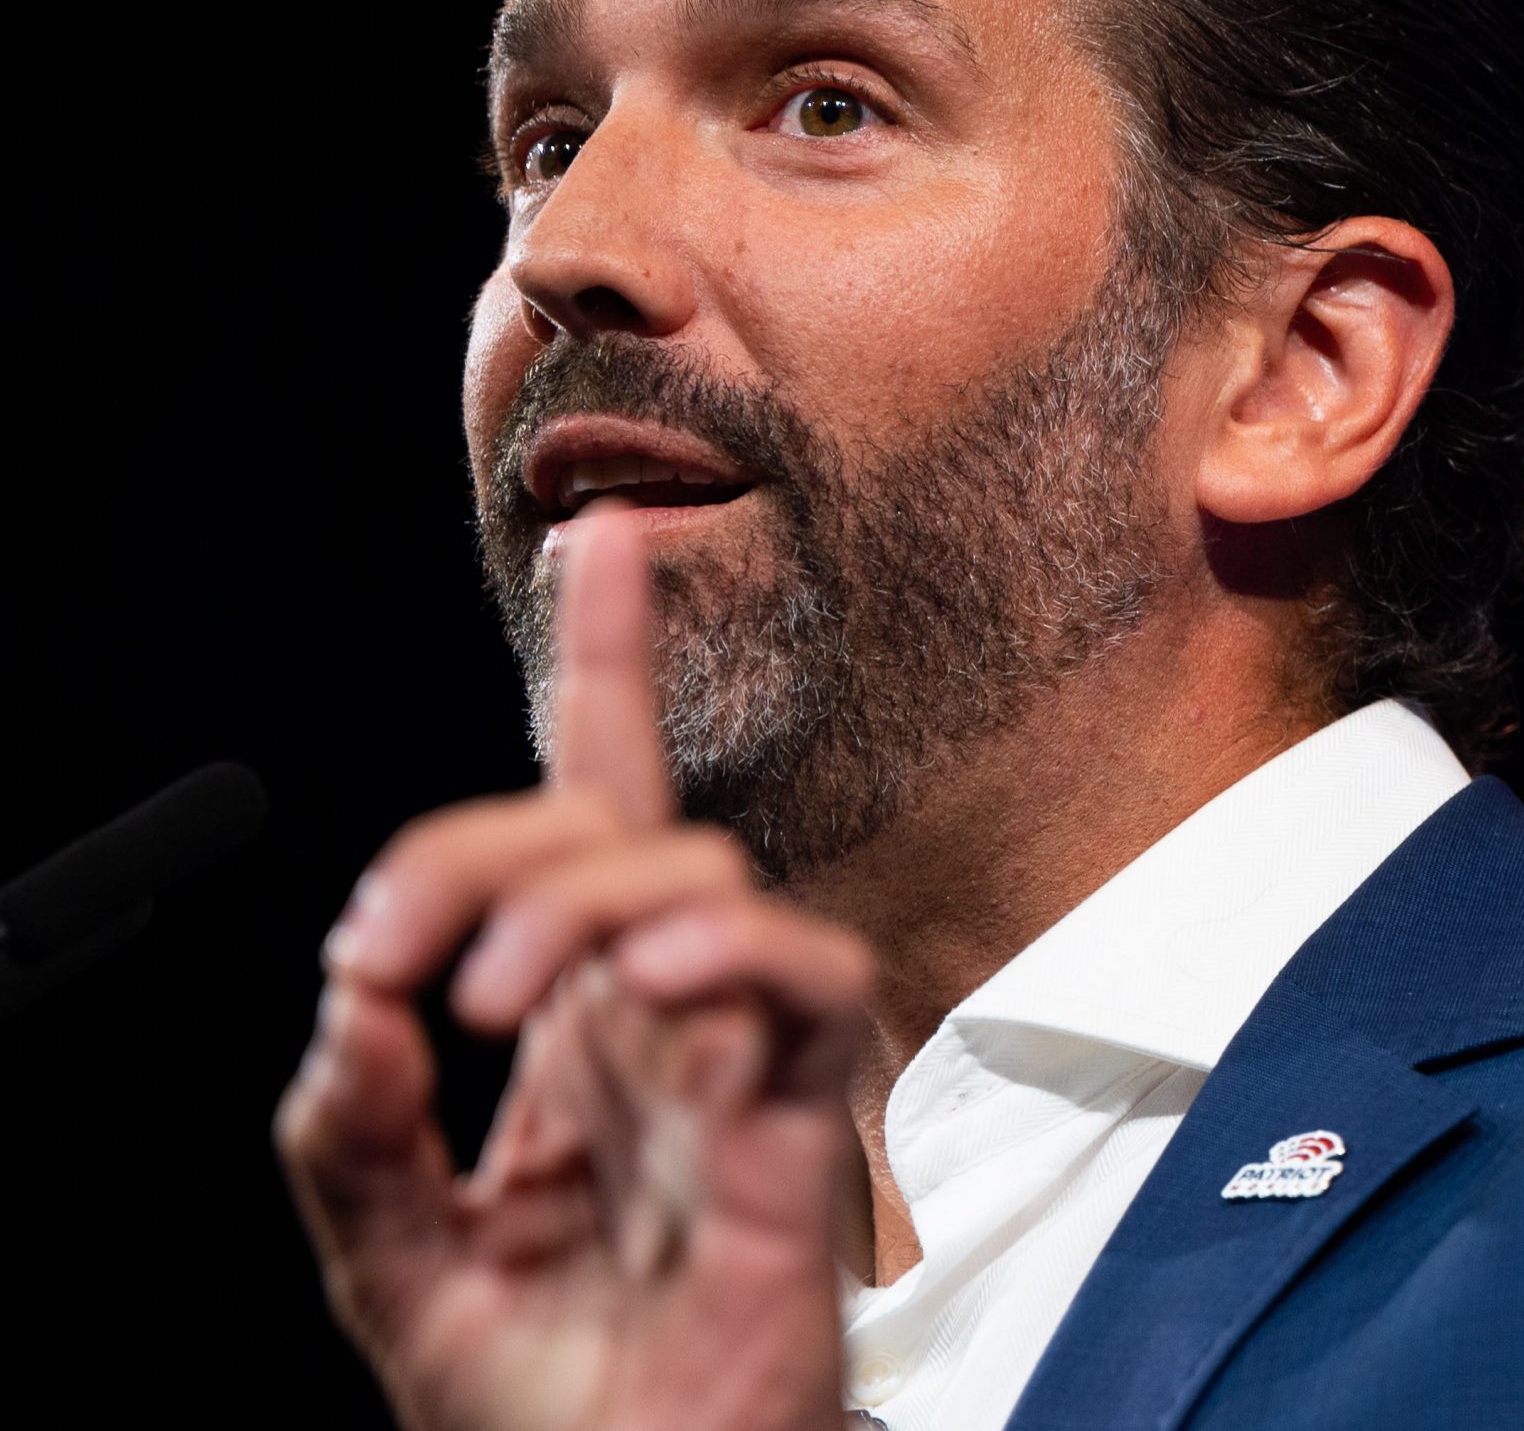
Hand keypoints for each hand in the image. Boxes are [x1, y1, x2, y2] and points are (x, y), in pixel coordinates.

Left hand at [276, 509, 871, 1430]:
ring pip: (698, 871)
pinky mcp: (802, 1127)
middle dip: (498, 830)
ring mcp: (736, 1066)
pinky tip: (642, 990)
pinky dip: (724, 952)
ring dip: (575, 898)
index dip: (604, 671)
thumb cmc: (549, 1423)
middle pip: (620, 820)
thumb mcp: (392, 1273)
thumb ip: (350, 1139)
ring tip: (486, 1000)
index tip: (600, 545)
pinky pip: (807, 980)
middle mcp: (661, 1027)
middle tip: (403, 949)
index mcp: (575, 1042)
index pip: (591, 818)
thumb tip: (352, 1005)